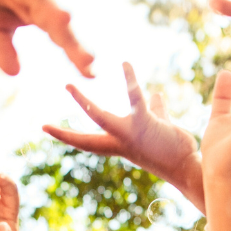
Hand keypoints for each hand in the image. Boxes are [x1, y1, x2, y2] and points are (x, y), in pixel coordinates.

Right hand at [0, 0, 93, 76]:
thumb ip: (1, 48)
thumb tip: (15, 72)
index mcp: (39, 13)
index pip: (62, 35)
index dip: (76, 53)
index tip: (91, 74)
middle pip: (59, 15)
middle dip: (72, 36)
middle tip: (88, 58)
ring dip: (52, 6)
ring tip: (64, 20)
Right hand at [42, 63, 205, 210]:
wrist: (189, 166)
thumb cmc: (175, 148)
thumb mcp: (160, 126)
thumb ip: (155, 110)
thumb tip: (155, 95)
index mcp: (119, 144)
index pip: (88, 141)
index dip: (66, 136)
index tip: (45, 128)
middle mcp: (120, 143)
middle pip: (85, 140)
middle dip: (64, 134)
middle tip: (42, 127)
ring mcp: (130, 135)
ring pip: (100, 118)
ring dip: (82, 103)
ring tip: (68, 87)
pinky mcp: (145, 124)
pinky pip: (134, 98)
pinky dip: (129, 79)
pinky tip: (124, 64)